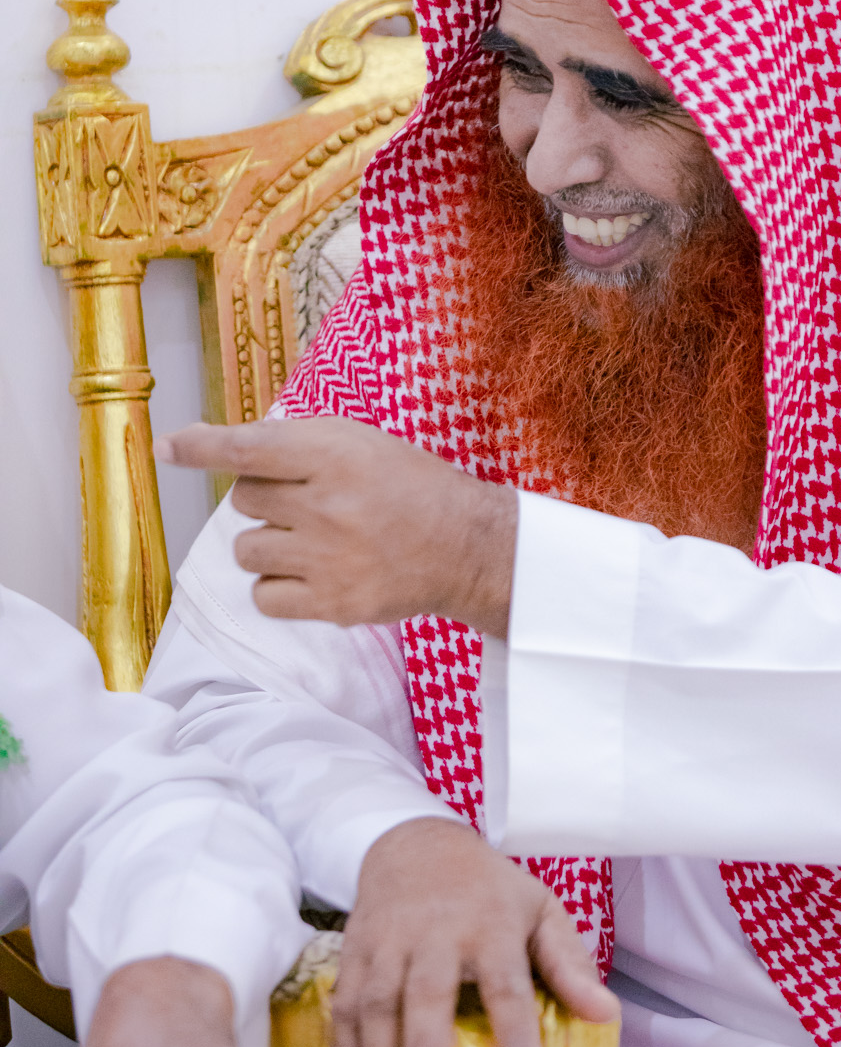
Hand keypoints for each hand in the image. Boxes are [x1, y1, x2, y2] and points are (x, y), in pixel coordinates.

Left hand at [155, 417, 517, 636]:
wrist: (466, 547)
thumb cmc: (409, 487)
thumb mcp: (360, 443)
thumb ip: (293, 442)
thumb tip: (215, 446)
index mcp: (335, 454)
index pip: (250, 448)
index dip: (203, 448)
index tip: (169, 448)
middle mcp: (327, 505)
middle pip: (245, 501)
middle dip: (269, 500)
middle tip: (311, 504)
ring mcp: (327, 558)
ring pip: (247, 551)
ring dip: (269, 545)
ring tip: (312, 543)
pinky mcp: (332, 604)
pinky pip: (263, 597)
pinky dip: (278, 588)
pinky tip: (312, 575)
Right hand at [333, 816, 618, 1046]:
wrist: (415, 844)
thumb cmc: (488, 890)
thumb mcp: (539, 910)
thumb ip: (569, 963)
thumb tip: (606, 1014)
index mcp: (490, 923)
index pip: (506, 982)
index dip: (515, 1031)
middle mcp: (435, 932)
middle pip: (426, 993)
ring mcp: (387, 942)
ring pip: (374, 1005)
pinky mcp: (354, 953)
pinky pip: (343, 1007)